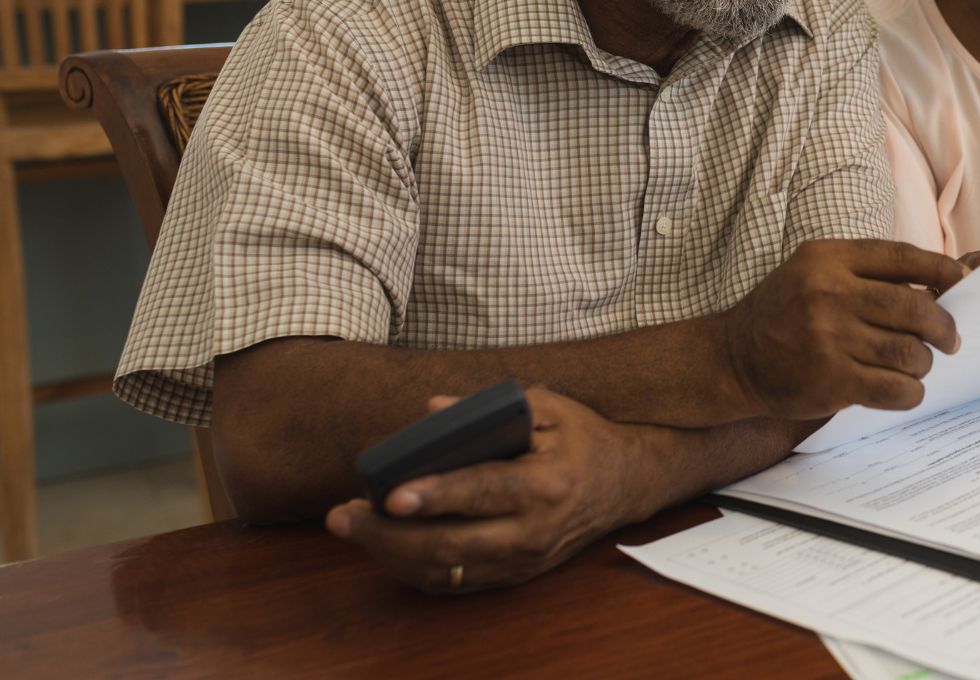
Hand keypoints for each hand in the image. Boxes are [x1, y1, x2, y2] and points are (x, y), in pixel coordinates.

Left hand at [326, 387, 645, 593]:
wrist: (626, 483)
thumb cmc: (581, 438)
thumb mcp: (548, 407)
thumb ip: (489, 408)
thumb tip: (431, 412)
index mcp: (547, 483)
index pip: (484, 492)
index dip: (435, 495)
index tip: (390, 495)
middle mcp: (535, 530)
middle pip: (451, 544)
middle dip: (389, 534)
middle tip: (344, 515)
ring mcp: (524, 560)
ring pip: (445, 571)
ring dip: (390, 554)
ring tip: (351, 528)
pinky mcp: (514, 575)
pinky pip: (454, 583)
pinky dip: (411, 568)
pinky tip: (383, 546)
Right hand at [717, 238, 968, 418]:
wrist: (733, 359)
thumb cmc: (783, 313)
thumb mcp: (813, 271)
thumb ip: (864, 273)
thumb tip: (933, 286)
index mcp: (828, 259)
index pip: (901, 258)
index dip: (940, 271)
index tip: (959, 282)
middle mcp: (829, 294)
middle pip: (914, 308)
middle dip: (943, 327)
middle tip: (950, 339)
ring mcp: (829, 339)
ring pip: (908, 352)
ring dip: (923, 363)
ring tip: (917, 365)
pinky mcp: (831, 381)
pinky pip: (894, 389)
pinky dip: (911, 392)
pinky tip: (905, 389)